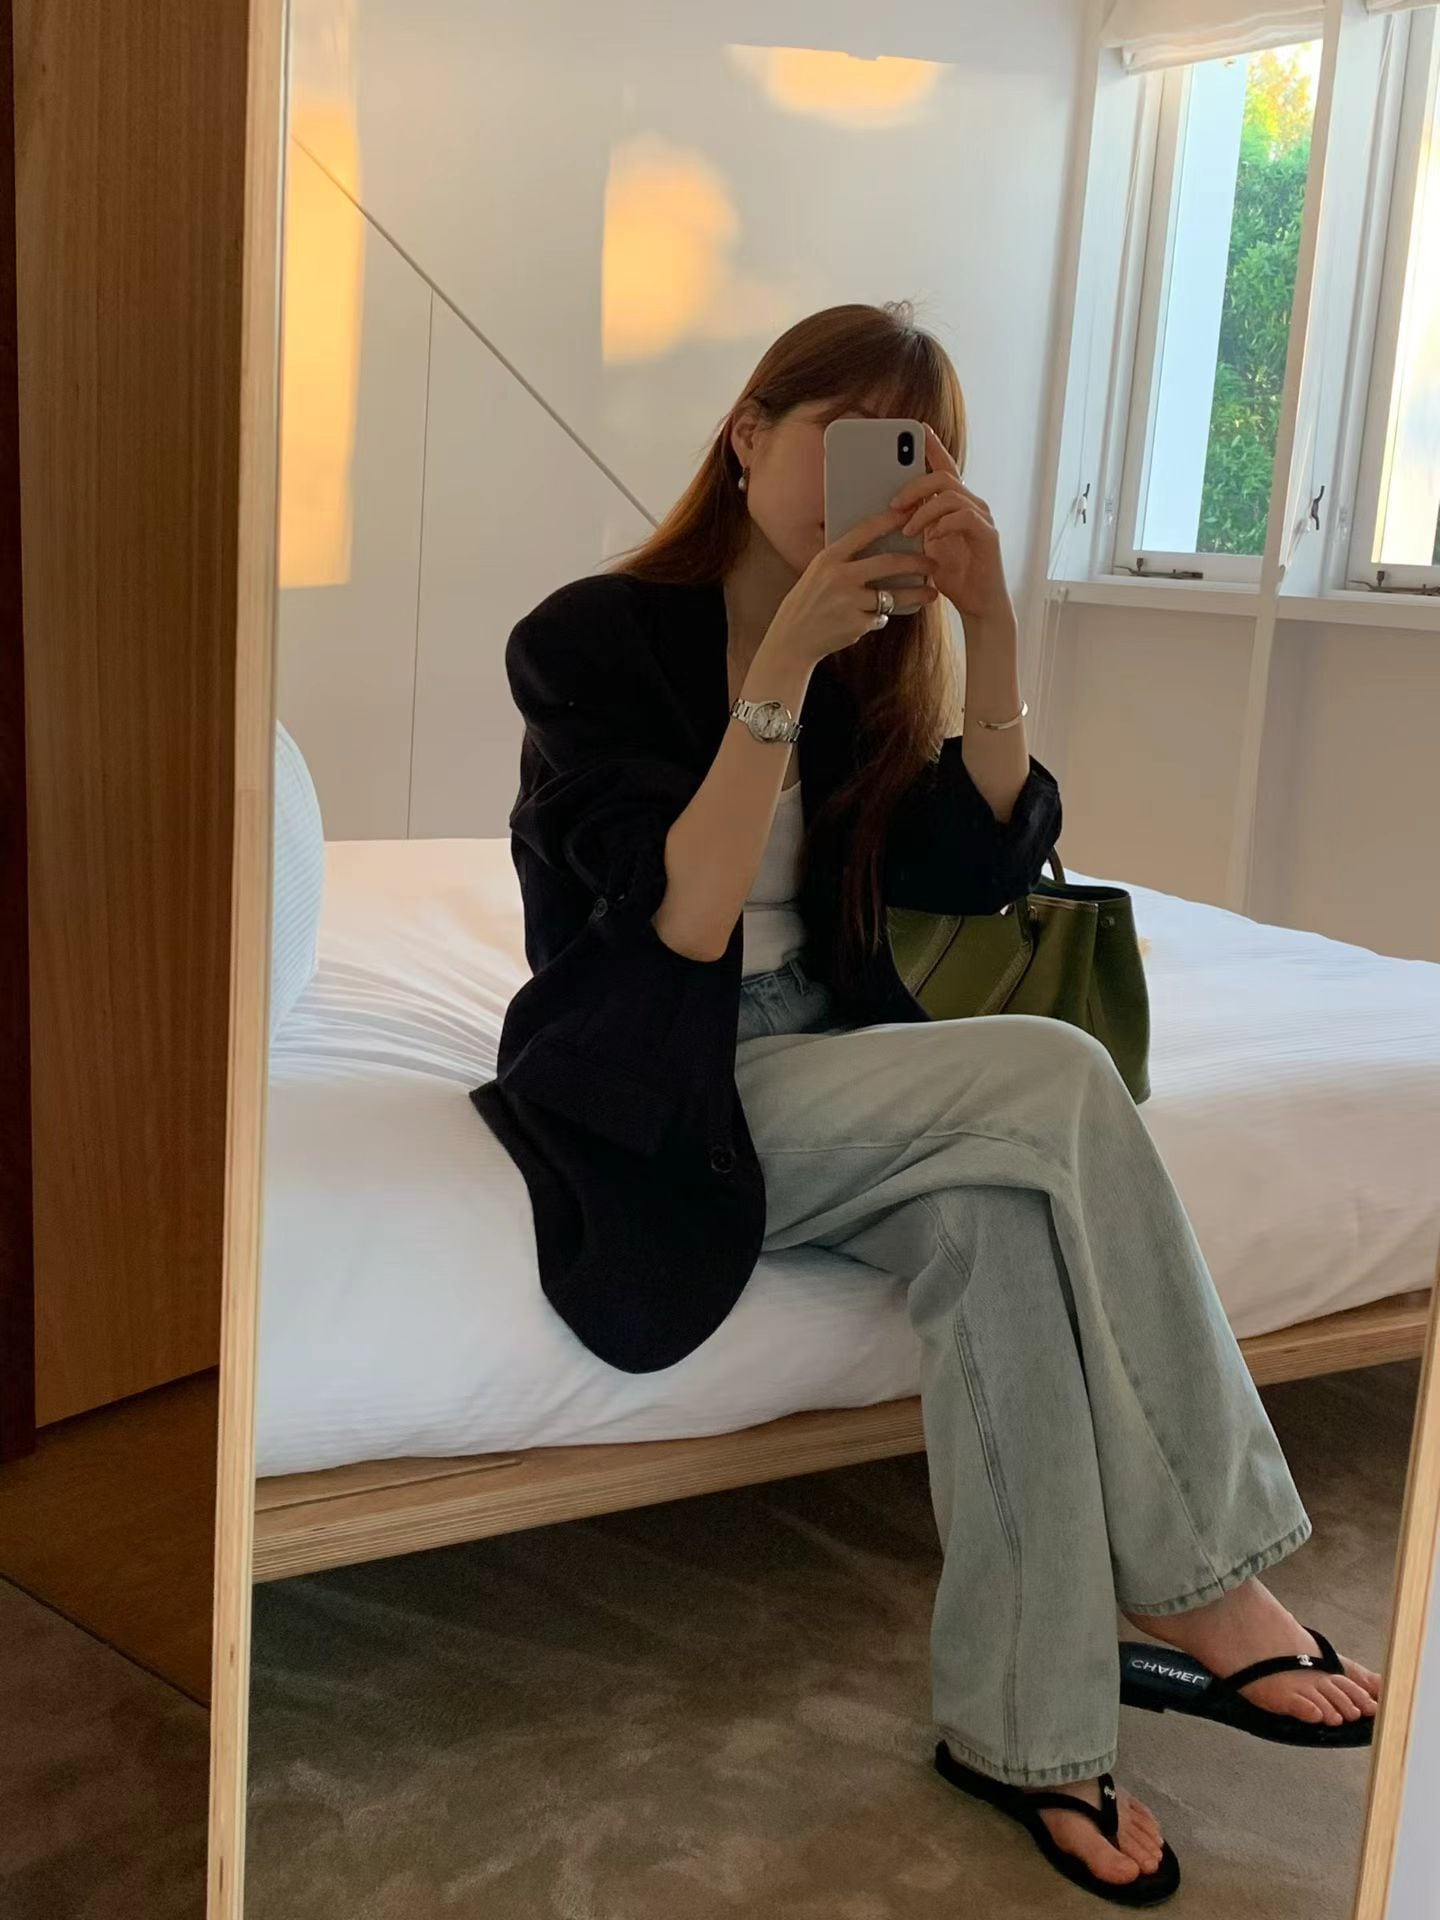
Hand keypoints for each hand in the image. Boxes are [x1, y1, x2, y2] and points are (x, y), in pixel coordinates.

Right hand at [763, 509, 938, 666]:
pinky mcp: (856, 625)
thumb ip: (846, 560)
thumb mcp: (820, 573)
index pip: (865, 531)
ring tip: (932, 594)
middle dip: (917, 562)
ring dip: (917, 595)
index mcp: (829, 558)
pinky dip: (880, 618)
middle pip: (889, 563)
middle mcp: (839, 577)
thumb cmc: (809, 601)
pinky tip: (872, 619)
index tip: (913, 513)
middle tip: (934, 563)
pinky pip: (880, 618)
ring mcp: (849, 602)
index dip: (891, 520)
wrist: (792, 638)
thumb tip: (884, 547)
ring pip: (893, 596)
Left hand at [892, 426, 1013, 629]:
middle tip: (893, 504)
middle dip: (915, 486)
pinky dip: (943, 525)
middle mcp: (971, 505)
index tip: (919, 429)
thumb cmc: (952, 577)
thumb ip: (913, 527)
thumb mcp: (923, 548)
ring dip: (924, 510)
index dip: (933, 447)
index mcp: (955, 505)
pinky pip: (964, 517)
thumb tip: (886, 515)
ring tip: (908, 529)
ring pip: (952, 494)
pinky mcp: (988, 535)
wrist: (978, 605)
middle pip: (944, 476)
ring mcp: (981, 518)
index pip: (944, 468)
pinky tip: (931, 539)